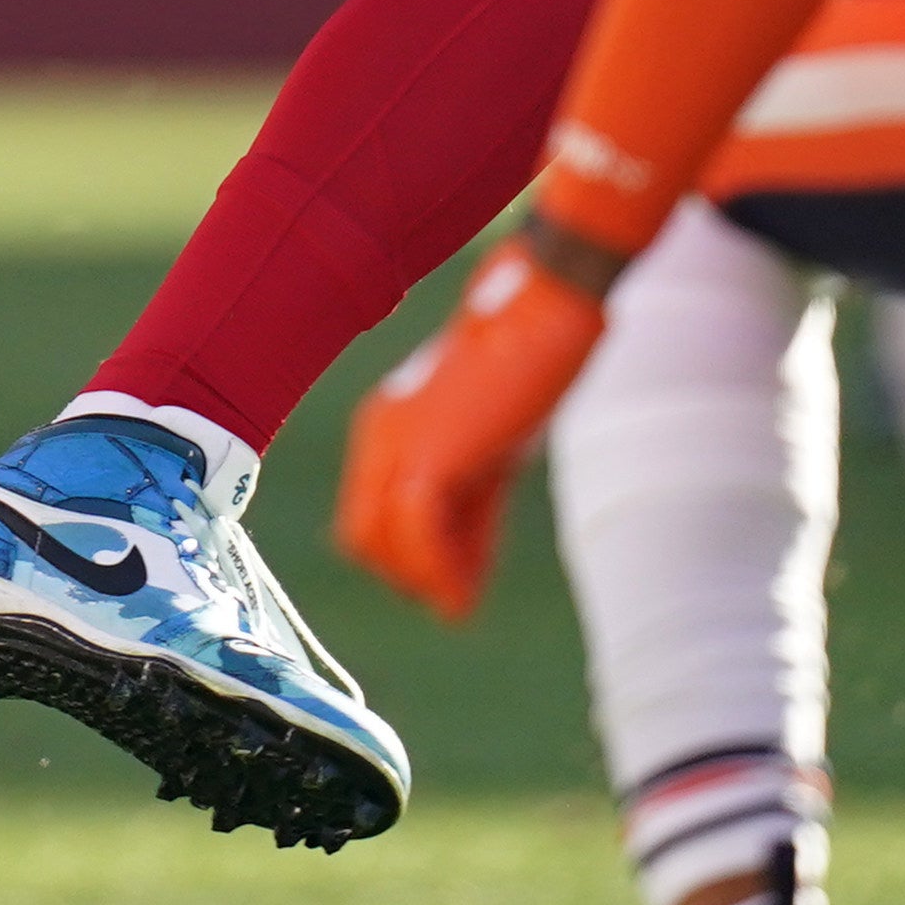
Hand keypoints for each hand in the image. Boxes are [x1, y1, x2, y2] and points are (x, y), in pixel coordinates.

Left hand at [333, 234, 609, 620]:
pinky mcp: (425, 454)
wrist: (542, 307)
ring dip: (423, 580)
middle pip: (362, 540)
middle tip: (461, 593)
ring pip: (377, 546)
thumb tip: (460, 586)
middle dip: (410, 576)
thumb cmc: (525, 367)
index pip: (368, 521)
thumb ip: (471, 510)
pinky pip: (413, 538)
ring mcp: (394, 444)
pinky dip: (439, 572)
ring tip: (465, 597)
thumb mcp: (493, 450)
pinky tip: (466, 592)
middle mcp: (376, 435)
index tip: (457, 584)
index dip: (408, 561)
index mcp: (386, 427)